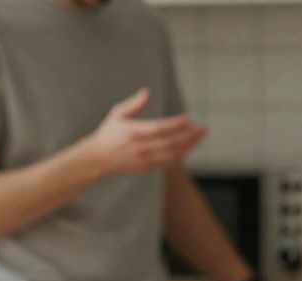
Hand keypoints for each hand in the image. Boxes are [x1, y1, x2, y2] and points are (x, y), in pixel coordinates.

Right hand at [79, 88, 205, 176]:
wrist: (98, 158)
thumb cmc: (109, 132)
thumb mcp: (117, 113)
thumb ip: (134, 104)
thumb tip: (147, 91)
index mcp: (133, 132)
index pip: (159, 128)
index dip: (175, 125)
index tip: (188, 119)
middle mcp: (141, 147)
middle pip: (170, 142)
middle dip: (189, 136)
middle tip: (203, 128)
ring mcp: (145, 159)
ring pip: (172, 154)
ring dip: (189, 146)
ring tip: (200, 137)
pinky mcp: (147, 167)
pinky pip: (168, 162)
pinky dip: (180, 155)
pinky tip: (190, 147)